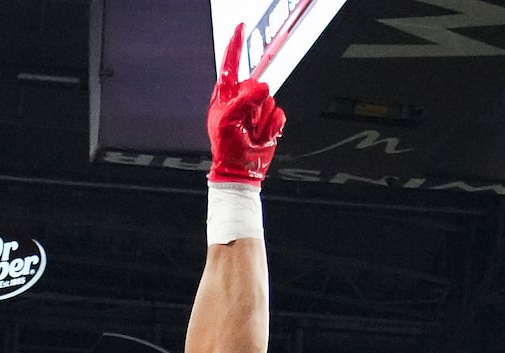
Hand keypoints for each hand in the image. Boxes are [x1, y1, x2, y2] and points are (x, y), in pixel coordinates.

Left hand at [206, 24, 285, 186]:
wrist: (241, 172)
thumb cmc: (227, 149)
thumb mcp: (228, 122)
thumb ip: (243, 101)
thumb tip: (263, 87)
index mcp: (225, 96)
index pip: (231, 65)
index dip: (235, 46)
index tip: (241, 28)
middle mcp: (241, 99)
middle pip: (256, 84)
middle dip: (253, 104)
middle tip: (245, 123)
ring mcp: (256, 109)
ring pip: (269, 99)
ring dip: (262, 118)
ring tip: (252, 131)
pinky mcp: (269, 119)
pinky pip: (279, 113)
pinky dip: (273, 126)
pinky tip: (262, 135)